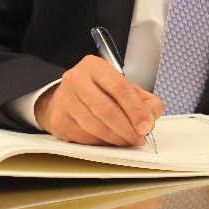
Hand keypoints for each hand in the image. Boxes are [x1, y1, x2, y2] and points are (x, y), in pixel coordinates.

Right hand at [34, 55, 162, 145]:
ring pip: (94, 126)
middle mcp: (75, 79)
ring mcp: (64, 100)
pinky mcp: (58, 120)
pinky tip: (109, 141)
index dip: (135, 110)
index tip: (146, 126)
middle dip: (126, 128)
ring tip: (126, 141)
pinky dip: (101, 143)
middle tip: (138, 138)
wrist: (68, 97)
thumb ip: (143, 101)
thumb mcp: (123, 87)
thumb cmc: (99, 91)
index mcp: (94, 66)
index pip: (119, 87)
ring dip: (115, 139)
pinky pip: (84, 137)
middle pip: (106, 109)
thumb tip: (149, 120)